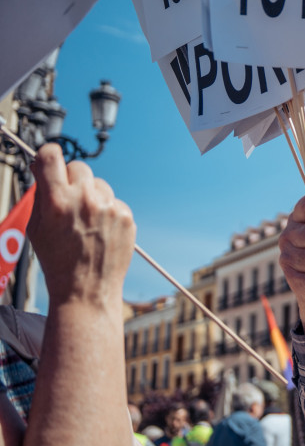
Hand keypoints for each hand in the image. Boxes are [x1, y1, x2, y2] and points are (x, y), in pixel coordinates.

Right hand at [27, 144, 134, 310]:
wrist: (86, 289)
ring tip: (84, 221)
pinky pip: (113, 202)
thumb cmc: (57, 260)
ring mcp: (109, 207)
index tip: (47, 161)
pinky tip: (100, 231)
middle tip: (67, 197)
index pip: (51, 155)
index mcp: (57, 201)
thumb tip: (41, 168)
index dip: (47, 156)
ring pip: (98, 184)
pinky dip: (106, 211)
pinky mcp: (126, 216)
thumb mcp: (36, 227)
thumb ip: (40, 195)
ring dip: (90, 195)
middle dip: (70, 178)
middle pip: (78, 167)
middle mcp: (85, 200)